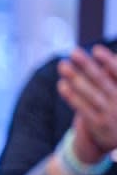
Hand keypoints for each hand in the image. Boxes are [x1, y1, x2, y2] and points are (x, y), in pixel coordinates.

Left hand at [58, 45, 116, 160]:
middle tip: (74, 52)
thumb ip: (114, 77)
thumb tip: (111, 57)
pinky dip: (72, 96)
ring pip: (90, 93)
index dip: (109, 62)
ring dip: (75, 78)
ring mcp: (110, 115)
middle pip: (102, 81)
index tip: (96, 50)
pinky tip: (62, 84)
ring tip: (63, 65)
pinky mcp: (98, 124)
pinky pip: (82, 108)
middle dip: (87, 66)